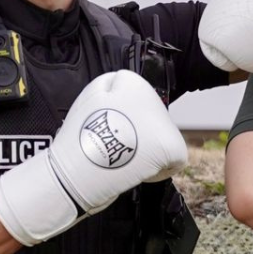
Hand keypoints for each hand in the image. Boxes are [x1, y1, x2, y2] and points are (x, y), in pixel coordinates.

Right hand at [0, 71, 187, 245]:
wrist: (76, 170)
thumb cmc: (79, 139)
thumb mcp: (89, 97)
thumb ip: (112, 86)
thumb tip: (126, 90)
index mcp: (132, 83)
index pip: (136, 91)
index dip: (122, 108)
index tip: (110, 121)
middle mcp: (153, 98)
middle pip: (153, 113)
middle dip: (139, 127)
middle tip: (117, 141)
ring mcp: (164, 123)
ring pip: (164, 135)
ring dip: (150, 145)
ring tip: (126, 155)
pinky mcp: (171, 147)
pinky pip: (176, 158)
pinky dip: (161, 167)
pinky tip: (140, 167)